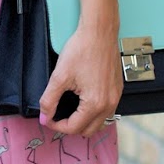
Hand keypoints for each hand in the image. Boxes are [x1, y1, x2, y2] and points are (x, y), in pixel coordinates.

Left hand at [38, 23, 121, 137]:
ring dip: (84, 122)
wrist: (99, 32)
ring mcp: (115, 97)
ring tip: (70, 111)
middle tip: (57, 116)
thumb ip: (49, 100)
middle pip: (88, 130)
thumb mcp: (59, 76)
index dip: (57, 126)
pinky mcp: (117, 90)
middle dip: (70, 126)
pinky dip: (94, 113)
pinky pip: (106, 111)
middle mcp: (109, 104)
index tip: (48, 118)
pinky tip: (83, 102)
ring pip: (99, 122)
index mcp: (95, 103)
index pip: (74, 128)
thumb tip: (45, 117)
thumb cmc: (82, 49)